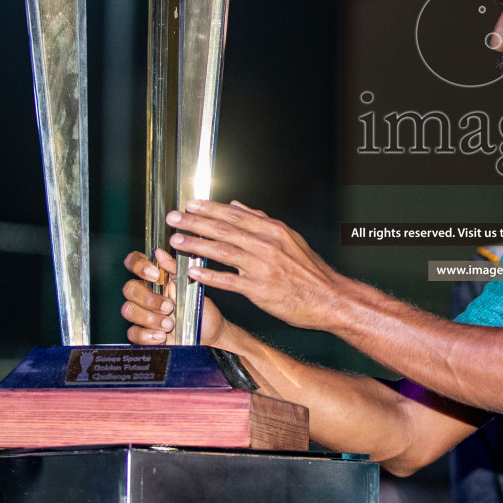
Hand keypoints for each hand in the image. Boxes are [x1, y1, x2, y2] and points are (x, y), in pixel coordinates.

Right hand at [120, 249, 227, 346]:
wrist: (209, 334)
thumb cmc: (201, 309)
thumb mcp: (192, 287)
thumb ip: (175, 269)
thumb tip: (159, 252)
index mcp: (157, 280)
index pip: (135, 263)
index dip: (138, 265)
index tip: (155, 274)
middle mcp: (147, 294)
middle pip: (129, 288)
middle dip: (148, 298)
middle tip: (169, 307)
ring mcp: (143, 314)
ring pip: (128, 309)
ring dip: (150, 318)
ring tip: (170, 324)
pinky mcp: (143, 334)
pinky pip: (132, 333)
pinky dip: (147, 335)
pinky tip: (161, 337)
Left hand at [164, 199, 345, 330]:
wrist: (329, 298)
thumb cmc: (309, 272)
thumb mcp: (290, 238)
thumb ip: (261, 221)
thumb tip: (237, 205)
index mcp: (273, 231)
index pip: (234, 215)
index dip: (209, 208)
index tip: (189, 204)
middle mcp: (267, 245)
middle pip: (224, 229)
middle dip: (195, 222)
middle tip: (174, 218)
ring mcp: (263, 267)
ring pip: (223, 251)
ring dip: (196, 245)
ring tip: (176, 241)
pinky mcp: (260, 290)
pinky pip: (229, 281)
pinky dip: (210, 276)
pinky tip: (193, 272)